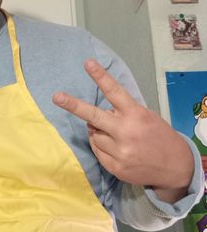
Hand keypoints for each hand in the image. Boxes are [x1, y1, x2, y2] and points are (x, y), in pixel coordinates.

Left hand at [52, 59, 193, 202]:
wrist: (175, 168)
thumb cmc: (159, 137)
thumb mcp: (146, 118)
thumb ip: (122, 114)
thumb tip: (94, 119)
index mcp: (136, 115)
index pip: (114, 92)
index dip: (100, 77)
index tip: (88, 63)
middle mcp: (126, 132)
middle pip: (93, 116)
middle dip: (73, 105)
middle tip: (57, 97)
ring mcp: (119, 151)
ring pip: (93, 135)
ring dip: (98, 132)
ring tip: (117, 136)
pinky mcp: (114, 167)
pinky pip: (97, 150)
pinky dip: (101, 146)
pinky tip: (116, 148)